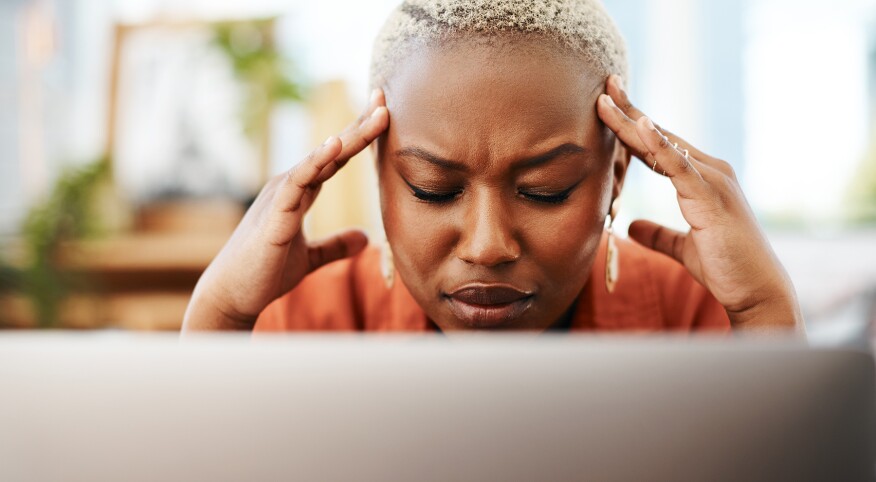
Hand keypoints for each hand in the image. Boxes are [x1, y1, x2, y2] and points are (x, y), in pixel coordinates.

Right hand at [182, 89, 389, 330]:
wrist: (232, 296)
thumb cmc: (265, 273)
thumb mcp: (310, 258)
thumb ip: (336, 245)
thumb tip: (366, 239)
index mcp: (299, 192)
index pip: (335, 158)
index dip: (359, 135)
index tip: (383, 112)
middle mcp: (290, 186)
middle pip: (332, 150)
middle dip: (360, 124)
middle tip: (385, 98)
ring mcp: (281, 197)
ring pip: (320, 159)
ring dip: (350, 137)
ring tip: (376, 115)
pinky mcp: (275, 214)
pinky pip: (297, 181)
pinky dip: (315, 161)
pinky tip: (334, 144)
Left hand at [597, 75, 803, 333]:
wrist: (756, 292)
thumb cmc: (726, 268)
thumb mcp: (683, 248)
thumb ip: (658, 234)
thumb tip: (631, 225)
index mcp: (701, 180)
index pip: (660, 146)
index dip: (634, 126)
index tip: (608, 104)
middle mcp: (709, 172)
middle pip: (660, 136)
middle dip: (630, 111)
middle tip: (605, 85)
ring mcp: (713, 181)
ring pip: (664, 145)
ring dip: (633, 121)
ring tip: (607, 98)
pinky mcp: (712, 197)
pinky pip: (680, 166)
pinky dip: (660, 144)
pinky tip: (641, 125)